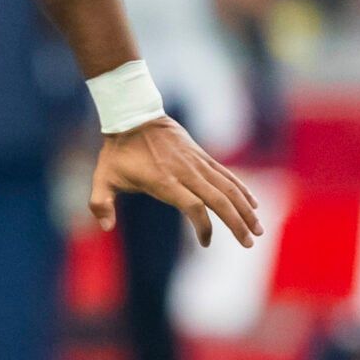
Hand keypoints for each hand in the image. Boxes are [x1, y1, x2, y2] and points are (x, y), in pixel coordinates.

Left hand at [88, 117, 263, 249]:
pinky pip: (227, 174)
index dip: (203, 226)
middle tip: (249, 243)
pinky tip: (253, 204)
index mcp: (164, 181)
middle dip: (237, 222)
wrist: (133, 116)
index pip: (193, 206)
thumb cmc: (117, 152)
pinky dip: (242, 189)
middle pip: (219, 199)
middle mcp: (186, 172)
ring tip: (258, 229)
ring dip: (245, 208)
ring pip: (228, 187)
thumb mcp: (102, 177)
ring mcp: (197, 163)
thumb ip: (100, 203)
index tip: (205, 242)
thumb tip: (105, 227)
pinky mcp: (202, 156)